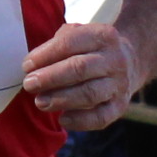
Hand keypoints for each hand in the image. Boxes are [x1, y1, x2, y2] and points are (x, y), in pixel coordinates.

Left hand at [22, 20, 140, 133]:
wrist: (129, 62)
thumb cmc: (91, 49)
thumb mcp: (78, 35)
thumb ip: (56, 45)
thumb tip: (32, 65)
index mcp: (103, 36)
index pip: (71, 42)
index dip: (46, 55)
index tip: (27, 66)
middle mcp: (115, 59)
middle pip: (80, 68)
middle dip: (50, 78)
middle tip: (29, 84)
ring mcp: (119, 84)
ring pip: (90, 93)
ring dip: (61, 99)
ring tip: (40, 102)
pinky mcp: (120, 105)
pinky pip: (101, 117)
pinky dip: (81, 120)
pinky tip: (63, 119)